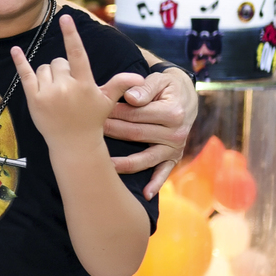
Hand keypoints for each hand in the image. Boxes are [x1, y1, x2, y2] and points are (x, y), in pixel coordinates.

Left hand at [13, 14, 141, 152]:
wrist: (73, 144)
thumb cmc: (91, 120)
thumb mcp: (107, 101)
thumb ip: (120, 84)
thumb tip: (139, 78)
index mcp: (84, 84)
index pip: (77, 53)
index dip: (71, 34)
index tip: (65, 18)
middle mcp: (65, 87)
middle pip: (58, 62)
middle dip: (62, 70)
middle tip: (68, 88)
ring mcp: (47, 94)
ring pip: (44, 68)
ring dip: (48, 75)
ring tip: (56, 92)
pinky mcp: (33, 100)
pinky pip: (25, 74)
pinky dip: (20, 61)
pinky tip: (15, 50)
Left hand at [103, 64, 196, 196]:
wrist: (185, 98)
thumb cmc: (166, 88)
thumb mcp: (159, 81)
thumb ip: (145, 88)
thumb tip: (130, 98)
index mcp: (172, 112)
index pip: (136, 114)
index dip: (115, 113)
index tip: (96, 113)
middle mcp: (176, 133)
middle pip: (136, 135)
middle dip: (112, 133)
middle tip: (90, 132)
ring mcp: (174, 148)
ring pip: (144, 158)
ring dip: (123, 162)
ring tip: (104, 164)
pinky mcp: (173, 158)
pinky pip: (163, 173)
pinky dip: (155, 184)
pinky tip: (145, 194)